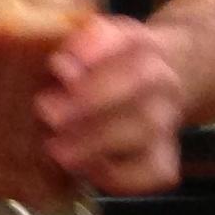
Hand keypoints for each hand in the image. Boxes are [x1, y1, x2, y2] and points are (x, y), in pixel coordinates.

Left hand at [37, 13, 186, 197]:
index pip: (129, 39)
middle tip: (48, 113)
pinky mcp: (166, 157)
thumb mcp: (84, 43)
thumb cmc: (99, 69)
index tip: (59, 63)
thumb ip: (65, 47)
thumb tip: (51, 63)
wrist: (152, 87)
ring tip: (57, 150)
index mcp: (139, 43)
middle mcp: (160, 78)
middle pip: (138, 84)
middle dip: (90, 100)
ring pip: (146, 129)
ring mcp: (167, 119)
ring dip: (98, 141)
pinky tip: (89, 171)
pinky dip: (121, 175)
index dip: (97, 49)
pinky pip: (153, 171)